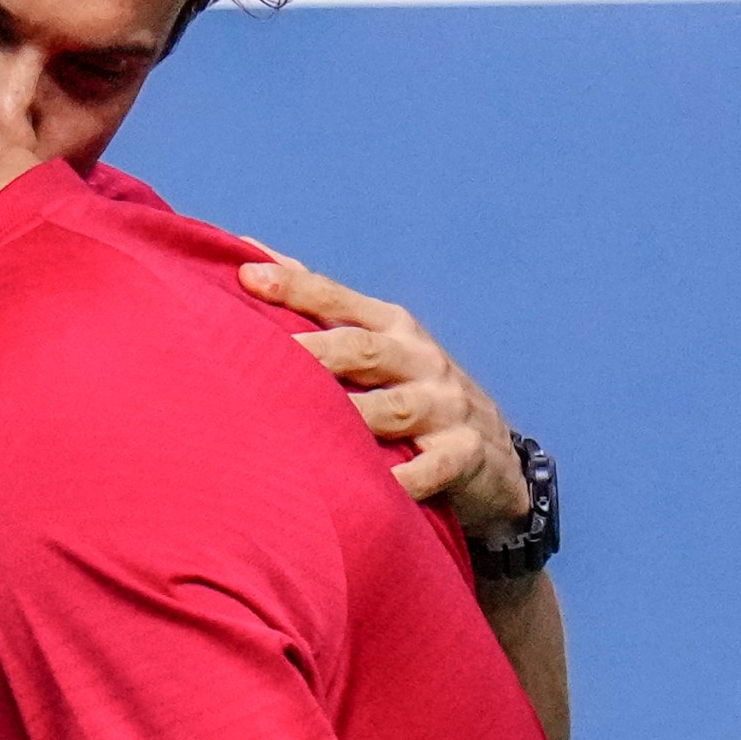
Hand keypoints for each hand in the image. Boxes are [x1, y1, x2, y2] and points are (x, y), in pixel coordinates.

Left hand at [239, 248, 532, 540]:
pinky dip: (405, 479)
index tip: (246, 278)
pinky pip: (432, 468)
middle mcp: (421, 359)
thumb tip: (247, 251)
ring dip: (352, 415)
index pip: (338, 300)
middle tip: (263, 357)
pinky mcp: (464, 455)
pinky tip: (376, 488)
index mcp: (393, 327)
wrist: (494, 457)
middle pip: (362, 349)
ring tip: (306, 423)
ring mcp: (446, 407)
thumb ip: (318, 304)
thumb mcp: (377, 342)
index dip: (295, 288)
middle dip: (315, 352)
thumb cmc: (412, 391)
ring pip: (394, 409)